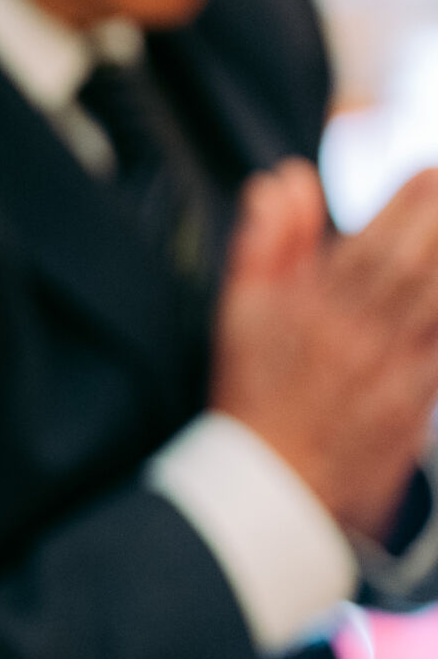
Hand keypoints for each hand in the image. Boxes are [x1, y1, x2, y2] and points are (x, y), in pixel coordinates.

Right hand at [211, 159, 437, 537]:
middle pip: (409, 271)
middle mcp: (353, 340)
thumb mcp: (240, 311)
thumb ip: (266, 240)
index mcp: (310, 312)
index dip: (404, 204)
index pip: (367, 245)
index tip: (426, 172)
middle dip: (437, 224)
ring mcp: (389, 377)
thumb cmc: (256, 392)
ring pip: (431, 308)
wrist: (269, 485)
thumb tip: (287, 179)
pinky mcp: (414, 408)